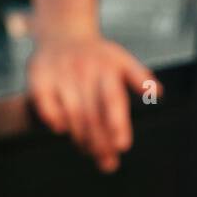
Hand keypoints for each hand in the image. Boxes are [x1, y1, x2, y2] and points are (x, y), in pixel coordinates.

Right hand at [28, 35, 158, 172]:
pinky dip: (53, 119)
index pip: (113, 100)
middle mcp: (84, 70)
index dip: (117, 124)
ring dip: (81, 137)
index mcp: (107, 68)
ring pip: (72, 113)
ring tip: (91, 153)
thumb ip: (139, 77)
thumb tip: (157, 93)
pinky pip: (45, 103)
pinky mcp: (39, 76)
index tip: (121, 146)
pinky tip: (62, 131)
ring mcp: (61, 73)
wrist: (62, 33)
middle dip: (101, 142)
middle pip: (93, 114)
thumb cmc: (98, 56)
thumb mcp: (122, 60)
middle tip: (108, 163)